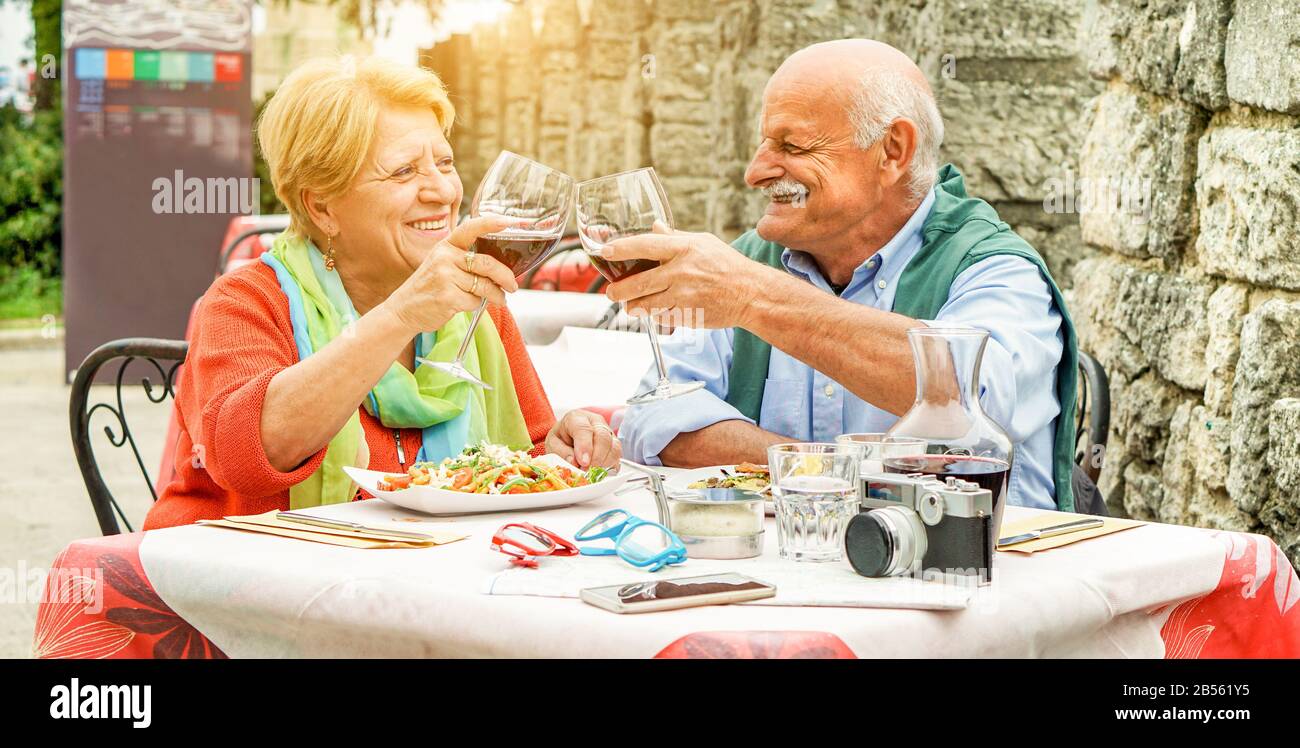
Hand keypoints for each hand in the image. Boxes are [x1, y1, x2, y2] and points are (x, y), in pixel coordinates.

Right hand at [384, 215, 519, 332]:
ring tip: (498, 299)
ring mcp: (445, 277)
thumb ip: (465, 259)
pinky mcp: (447, 297)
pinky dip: (477, 305)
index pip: (471, 228)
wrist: (405, 309)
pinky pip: (476, 301)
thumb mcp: (442, 264)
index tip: (512, 222)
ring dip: (496, 295)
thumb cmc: (430, 286)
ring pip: (485, 285)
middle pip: (487, 263)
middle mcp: (444, 257)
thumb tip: (502, 266)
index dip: (492, 223)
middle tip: (513, 285)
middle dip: (505, 276)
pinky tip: (468, 304)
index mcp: (446, 245)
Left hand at [545, 410, 621, 470]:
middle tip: (588, 471)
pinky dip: (611, 466)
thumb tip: (574, 462)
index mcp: (576, 418)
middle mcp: (595, 422)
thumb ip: (561, 452)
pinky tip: (601, 472)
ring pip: (614, 446)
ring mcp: (607, 432)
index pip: (584, 429)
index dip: (585, 446)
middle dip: (596, 457)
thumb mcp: (553, 443)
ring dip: (605, 463)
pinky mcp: (614, 444)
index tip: (583, 462)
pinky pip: (618, 455)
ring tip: (593, 473)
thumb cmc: (561, 438)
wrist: (568, 436)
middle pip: (603, 436)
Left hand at [599, 224, 765, 329]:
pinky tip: (656, 311)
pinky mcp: (687, 315)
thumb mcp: (703, 243)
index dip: (621, 249)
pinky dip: (656, 315)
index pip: (644, 245)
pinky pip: (661, 317)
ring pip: (645, 305)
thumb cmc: (728, 265)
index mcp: (683, 249)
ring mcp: (683, 295)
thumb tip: (655, 227)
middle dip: (618, 290)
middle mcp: (681, 272)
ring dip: (633, 306)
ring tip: (630, 305)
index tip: (605, 252)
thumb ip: (675, 237)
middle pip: (638, 283)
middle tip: (612, 293)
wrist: (751, 294)